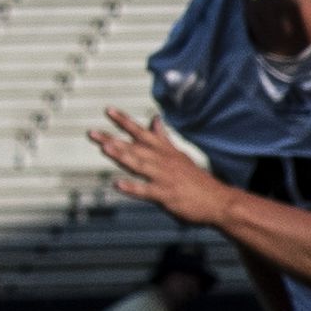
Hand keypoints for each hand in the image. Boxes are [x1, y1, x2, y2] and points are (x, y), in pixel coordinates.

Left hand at [93, 108, 235, 225]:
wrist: (218, 200)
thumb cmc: (195, 179)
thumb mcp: (179, 154)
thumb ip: (163, 138)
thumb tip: (154, 119)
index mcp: (165, 151)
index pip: (142, 132)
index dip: (124, 121)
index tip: (108, 110)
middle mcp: (163, 161)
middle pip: (134, 147)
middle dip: (113, 139)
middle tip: (92, 133)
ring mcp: (164, 177)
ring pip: (139, 164)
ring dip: (122, 156)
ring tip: (104, 148)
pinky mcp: (166, 195)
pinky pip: (146, 191)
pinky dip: (132, 188)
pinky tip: (117, 184)